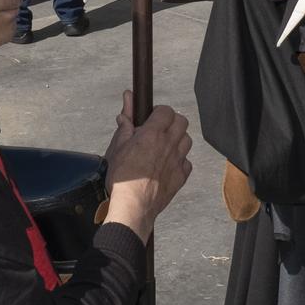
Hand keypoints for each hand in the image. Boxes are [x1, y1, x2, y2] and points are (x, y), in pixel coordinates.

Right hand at [103, 92, 192, 241]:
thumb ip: (126, 121)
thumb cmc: (122, 177)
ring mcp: (178, 161)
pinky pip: (187, 162)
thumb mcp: (118, 146)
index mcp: (152, 134)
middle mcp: (169, 144)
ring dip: (177, 139)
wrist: (133, 206)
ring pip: (187, 140)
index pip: (166, 110)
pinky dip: (180, 161)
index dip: (158, 112)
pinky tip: (167, 165)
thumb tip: (128, 98)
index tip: (150, 119)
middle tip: (159, 130)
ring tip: (163, 147)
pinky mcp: (181, 176)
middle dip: (171, 122)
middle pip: (182, 121)